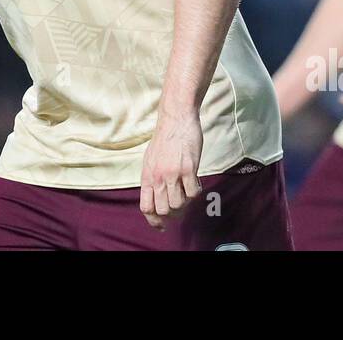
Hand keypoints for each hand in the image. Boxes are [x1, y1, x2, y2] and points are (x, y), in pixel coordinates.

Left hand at [139, 107, 202, 230]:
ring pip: (179, 204)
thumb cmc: (165, 138)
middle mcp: (158, 177)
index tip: (162, 225)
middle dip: (173, 214)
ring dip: (186, 203)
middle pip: (163, 210)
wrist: (176, 118)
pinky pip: (193, 193)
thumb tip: (155, 197)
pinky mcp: (188, 169)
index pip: (146, 207)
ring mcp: (173, 174)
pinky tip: (196, 183)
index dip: (154, 220)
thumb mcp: (150, 159)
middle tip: (180, 208)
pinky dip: (196, 193)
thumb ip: (152, 178)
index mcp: (147, 175)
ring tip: (188, 192)